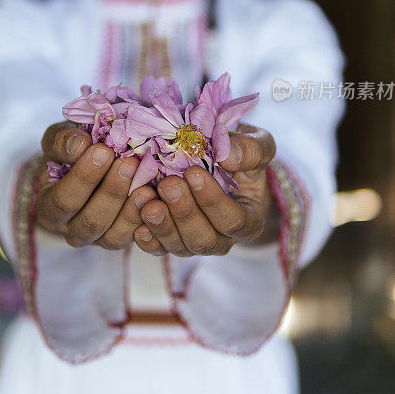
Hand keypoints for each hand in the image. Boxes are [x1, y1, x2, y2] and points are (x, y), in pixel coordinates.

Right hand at [36, 122, 158, 249]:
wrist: (88, 164)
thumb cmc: (71, 151)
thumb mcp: (59, 140)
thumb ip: (62, 141)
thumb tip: (79, 145)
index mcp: (48, 207)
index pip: (63, 200)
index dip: (84, 177)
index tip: (103, 150)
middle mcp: (70, 229)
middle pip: (90, 221)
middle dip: (112, 192)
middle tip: (129, 163)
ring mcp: (95, 238)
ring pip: (113, 235)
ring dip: (131, 210)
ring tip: (146, 186)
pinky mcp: (118, 239)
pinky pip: (132, 238)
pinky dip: (144, 221)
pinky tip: (155, 200)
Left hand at [133, 123, 277, 256]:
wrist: (221, 163)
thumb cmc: (242, 154)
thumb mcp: (257, 145)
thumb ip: (251, 149)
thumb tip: (228, 157)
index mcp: (248, 221)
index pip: (232, 221)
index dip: (212, 201)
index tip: (193, 173)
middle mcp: (222, 239)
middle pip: (203, 239)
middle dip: (184, 213)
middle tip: (168, 184)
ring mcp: (194, 242)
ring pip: (179, 246)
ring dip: (162, 225)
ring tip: (146, 198)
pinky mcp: (170, 242)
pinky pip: (158, 248)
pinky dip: (147, 238)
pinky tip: (137, 223)